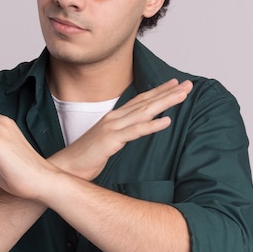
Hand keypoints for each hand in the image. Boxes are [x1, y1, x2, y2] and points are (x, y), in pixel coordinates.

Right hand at [49, 79, 192, 180]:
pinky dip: (151, 125)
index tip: (175, 85)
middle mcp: (114, 118)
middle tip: (188, 85)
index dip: (159, 91)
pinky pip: (135, 131)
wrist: (65, 167)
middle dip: (168, 92)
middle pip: (145, 102)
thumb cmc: (85, 158)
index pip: (140, 101)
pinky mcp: (110, 140)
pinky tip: (166, 121)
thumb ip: (119, 134)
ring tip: (182, 96)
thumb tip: (131, 133)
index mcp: (114, 118)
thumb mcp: (105, 142)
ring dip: (165, 103)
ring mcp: (112, 128)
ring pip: (144, 112)